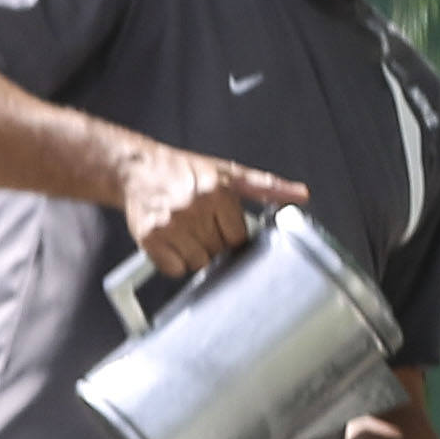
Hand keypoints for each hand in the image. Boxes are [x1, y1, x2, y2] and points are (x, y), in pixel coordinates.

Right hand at [118, 137, 304, 279]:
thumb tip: (302, 195)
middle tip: (202, 227)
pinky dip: (174, 262)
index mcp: (219, 192)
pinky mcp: (150, 237)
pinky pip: (174, 269)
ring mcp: (170, 224)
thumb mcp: (229, 172)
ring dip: (195, 255)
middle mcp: (194, 208)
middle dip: (213, 244)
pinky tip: (172, 242)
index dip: (232, 235)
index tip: (223, 226)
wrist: (137, 169)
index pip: (239, 237)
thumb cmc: (185, 170)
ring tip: (186, 233)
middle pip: (219, 252)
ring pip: (198, 264)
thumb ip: (268, 186)